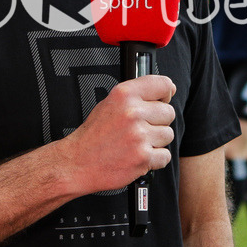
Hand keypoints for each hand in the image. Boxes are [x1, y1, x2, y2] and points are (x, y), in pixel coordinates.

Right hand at [64, 75, 175, 194]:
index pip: (163, 84)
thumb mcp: (110, 102)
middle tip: (140, 129)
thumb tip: (168, 89)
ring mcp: (138, 136)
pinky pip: (165, 155)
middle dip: (158, 122)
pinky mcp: (143, 157)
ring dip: (156, 142)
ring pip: (168, 135)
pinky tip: (137, 156)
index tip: (163, 100)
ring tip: (136, 143)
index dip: (165, 94)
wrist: (78, 162)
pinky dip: (154, 159)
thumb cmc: (94, 134)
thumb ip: (137, 94)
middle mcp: (132, 112)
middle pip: (169, 113)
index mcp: (124, 95)